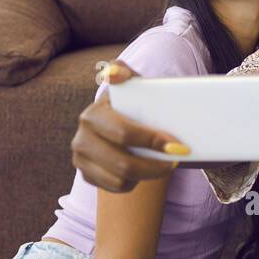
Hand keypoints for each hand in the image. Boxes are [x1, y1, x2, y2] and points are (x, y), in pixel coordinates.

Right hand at [71, 59, 187, 190]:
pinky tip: (144, 170)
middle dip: (156, 166)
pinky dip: (135, 182)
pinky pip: (116, 187)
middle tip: (177, 160)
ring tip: (164, 164)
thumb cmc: (130, 104)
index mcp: (93, 115)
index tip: (178, 146)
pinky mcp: (86, 175)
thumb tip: (113, 72)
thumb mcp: (130, 85)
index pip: (124, 133)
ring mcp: (80, 159)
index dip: (152, 141)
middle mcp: (81, 138)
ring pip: (121, 180)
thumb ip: (124, 71)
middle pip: (123, 163)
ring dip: (148, 175)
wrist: (115, 125)